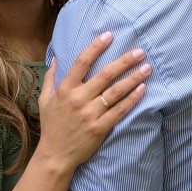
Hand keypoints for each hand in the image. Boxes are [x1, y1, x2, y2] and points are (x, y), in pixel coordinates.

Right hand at [37, 32, 150, 171]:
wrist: (55, 155)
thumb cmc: (51, 125)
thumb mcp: (44, 100)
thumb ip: (50, 77)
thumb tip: (55, 57)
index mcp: (65, 89)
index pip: (82, 62)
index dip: (96, 47)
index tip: (110, 35)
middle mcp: (78, 99)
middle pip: (105, 74)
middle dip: (124, 61)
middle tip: (140, 52)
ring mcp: (90, 114)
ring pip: (116, 91)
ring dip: (133, 78)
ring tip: (147, 68)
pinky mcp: (100, 128)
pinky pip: (120, 111)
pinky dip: (132, 99)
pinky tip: (142, 90)